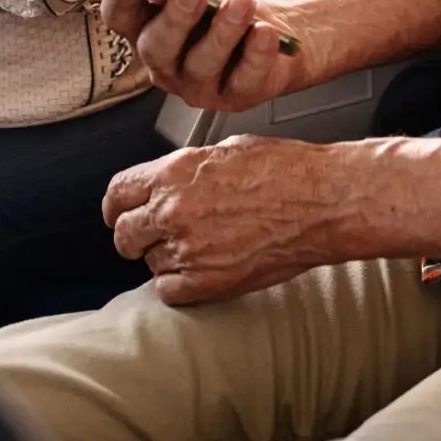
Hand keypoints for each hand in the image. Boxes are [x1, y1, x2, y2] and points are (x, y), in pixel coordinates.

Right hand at [93, 0, 309, 110]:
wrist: (273, 31)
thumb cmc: (216, 4)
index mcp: (143, 32)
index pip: (120, 19)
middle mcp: (165, 65)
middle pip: (158, 46)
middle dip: (174, 17)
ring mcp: (199, 85)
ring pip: (203, 61)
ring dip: (223, 29)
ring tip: (241, 2)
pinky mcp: (236, 96)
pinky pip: (244, 77)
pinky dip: (255, 53)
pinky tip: (264, 33)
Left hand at [101, 133, 360, 303]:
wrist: (323, 201)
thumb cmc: (288, 171)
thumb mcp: (226, 150)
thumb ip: (187, 170)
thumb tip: (170, 182)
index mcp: (175, 171)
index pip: (118, 192)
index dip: (117, 206)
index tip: (120, 214)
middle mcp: (173, 209)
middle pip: (125, 234)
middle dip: (137, 236)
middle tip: (155, 237)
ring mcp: (188, 248)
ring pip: (150, 262)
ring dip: (167, 258)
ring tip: (201, 246)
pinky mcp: (207, 281)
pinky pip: (169, 291)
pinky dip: (181, 284)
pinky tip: (204, 268)